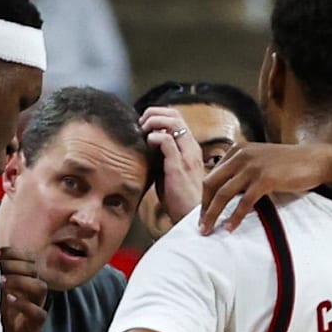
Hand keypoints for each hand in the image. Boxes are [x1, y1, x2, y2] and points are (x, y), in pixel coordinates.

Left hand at [0, 247, 47, 331]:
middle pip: (34, 270)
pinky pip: (38, 313)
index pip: (28, 260)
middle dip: (15, 265)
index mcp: (23, 282)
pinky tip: (8, 300)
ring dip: (20, 281)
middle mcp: (32, 294)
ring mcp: (35, 310)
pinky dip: (23, 305)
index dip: (14, 253)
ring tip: (2, 283)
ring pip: (41, 287)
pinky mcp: (33, 328)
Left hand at [140, 107, 203, 223]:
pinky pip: (166, 141)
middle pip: (175, 114)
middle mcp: (191, 147)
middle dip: (154, 113)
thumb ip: (162, 157)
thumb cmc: (180, 198)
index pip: (177, 118)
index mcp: (190, 147)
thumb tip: (145, 145)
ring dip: (153, 122)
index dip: (158, 115)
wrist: (191, 218)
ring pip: (173, 122)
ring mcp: (187, 155)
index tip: (143, 125)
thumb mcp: (170, 172)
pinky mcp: (179, 165)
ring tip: (143, 131)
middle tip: (140, 124)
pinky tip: (147, 145)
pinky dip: (154, 137)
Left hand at [200, 142, 328, 234]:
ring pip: (223, 194)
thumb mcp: (258, 160)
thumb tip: (223, 193)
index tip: (202, 214)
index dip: (204, 197)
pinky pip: (244, 202)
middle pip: (211, 184)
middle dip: (204, 207)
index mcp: (236, 150)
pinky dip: (235, 217)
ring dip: (213, 214)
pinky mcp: (265, 179)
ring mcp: (252, 166)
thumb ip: (240, 170)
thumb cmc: (287, 163)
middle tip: (201, 226)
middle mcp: (240, 155)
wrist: (315, 160)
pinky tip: (231, 227)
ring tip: (209, 230)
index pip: (211, 176)